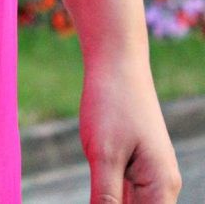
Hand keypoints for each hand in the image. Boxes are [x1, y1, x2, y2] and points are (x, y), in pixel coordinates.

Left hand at [79, 53, 181, 202]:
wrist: (116, 65)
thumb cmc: (111, 105)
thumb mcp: (103, 155)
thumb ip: (106, 198)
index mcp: (161, 188)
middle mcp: (161, 187)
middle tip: (95, 197)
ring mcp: (147, 178)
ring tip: (96, 194)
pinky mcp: (131, 167)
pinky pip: (122, 198)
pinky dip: (106, 203)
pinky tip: (95, 199)